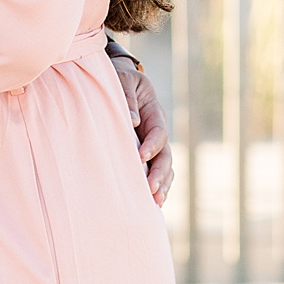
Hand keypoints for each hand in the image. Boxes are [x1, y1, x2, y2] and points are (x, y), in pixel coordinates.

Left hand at [110, 55, 173, 205]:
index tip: (140, 157)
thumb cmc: (120, 80)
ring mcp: (153, 145)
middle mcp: (156, 131)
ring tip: (155, 202)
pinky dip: (157, 187)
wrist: (118, 82)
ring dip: (162, 184)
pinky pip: (156, 173)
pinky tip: (152, 203)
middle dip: (160, 173)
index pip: (159, 132)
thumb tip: (133, 121)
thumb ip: (127, 98)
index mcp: (154, 112)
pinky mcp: (145, 155)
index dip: (152, 145)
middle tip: (150, 189)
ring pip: (165, 167)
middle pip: (165, 155)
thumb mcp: (124, 81)